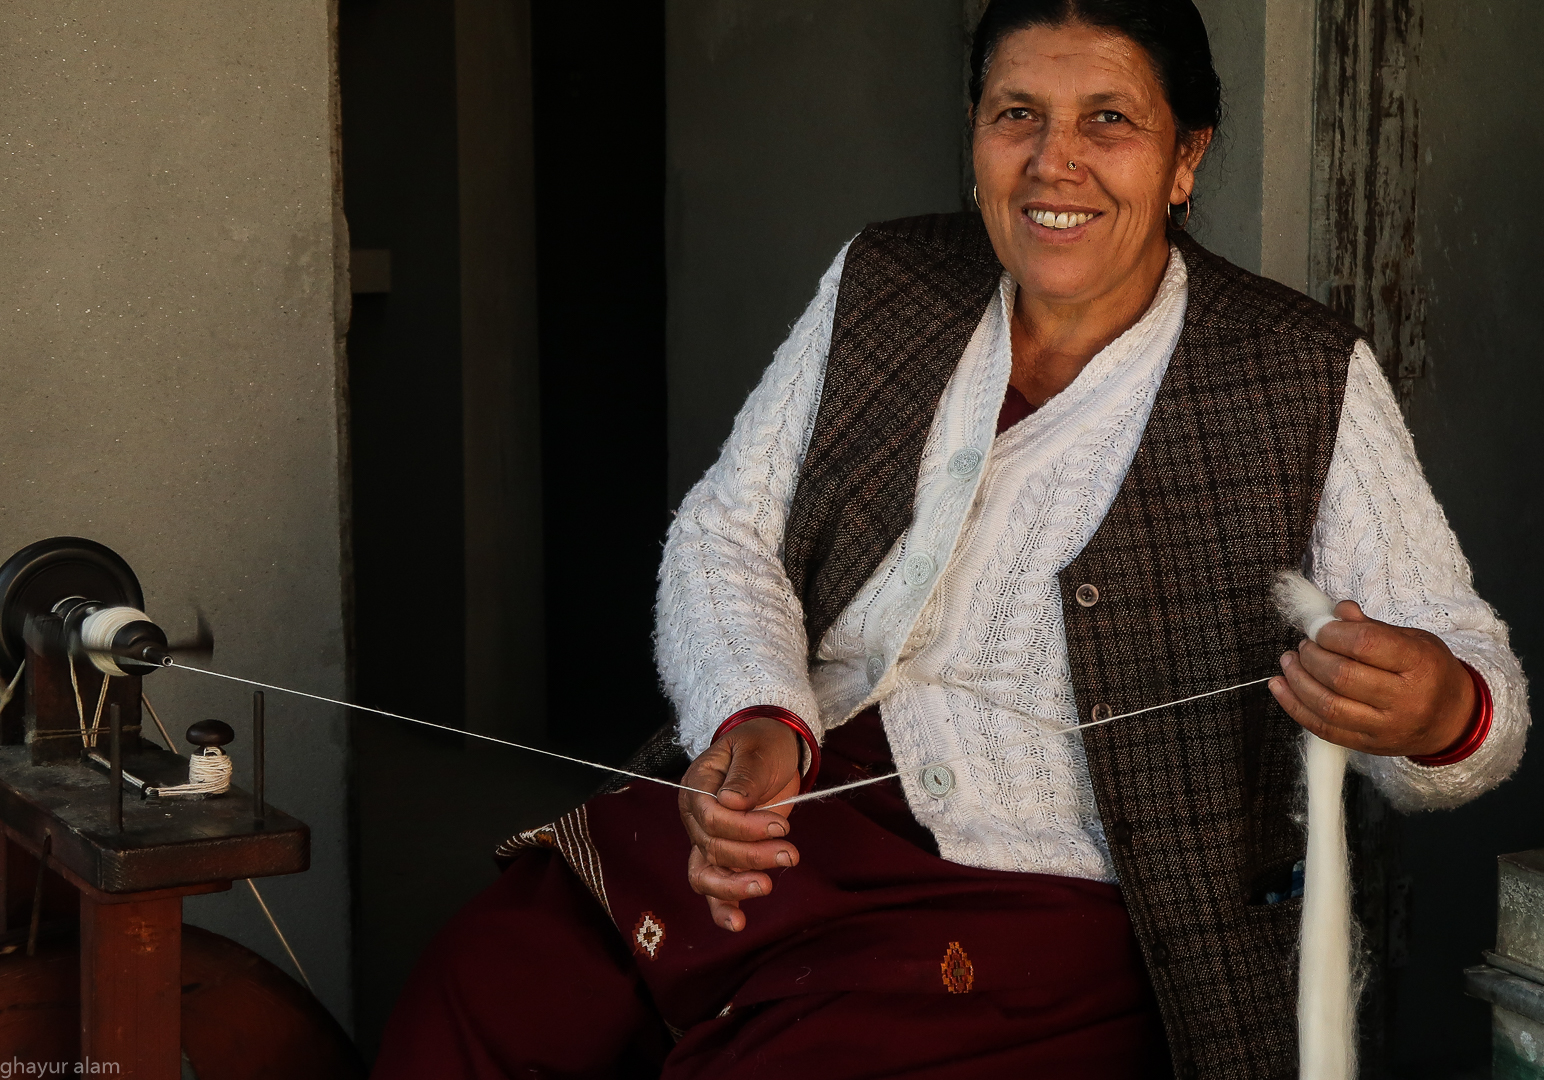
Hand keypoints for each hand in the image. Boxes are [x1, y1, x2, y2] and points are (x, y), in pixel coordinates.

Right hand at [678, 717, 802, 931]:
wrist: (770, 750)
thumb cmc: (763, 744)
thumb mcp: (758, 749)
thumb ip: (745, 775)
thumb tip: (731, 801)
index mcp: (697, 786)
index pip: (711, 818)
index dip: (743, 827)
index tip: (780, 825)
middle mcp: (696, 818)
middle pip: (714, 848)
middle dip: (753, 855)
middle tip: (790, 852)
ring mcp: (707, 840)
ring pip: (707, 875)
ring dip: (738, 885)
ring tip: (768, 884)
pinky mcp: (725, 856)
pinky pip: (715, 887)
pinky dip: (723, 908)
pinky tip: (738, 923)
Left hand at [1269, 600, 1475, 756]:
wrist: (1454, 720)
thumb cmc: (1429, 672)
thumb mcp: (1414, 640)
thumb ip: (1372, 627)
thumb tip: (1337, 611)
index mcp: (1420, 664)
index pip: (1366, 645)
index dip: (1332, 633)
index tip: (1319, 628)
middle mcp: (1405, 699)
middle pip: (1342, 677)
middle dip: (1312, 656)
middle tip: (1304, 645)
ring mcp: (1387, 727)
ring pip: (1329, 706)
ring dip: (1298, 680)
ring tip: (1289, 661)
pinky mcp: (1369, 746)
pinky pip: (1323, 729)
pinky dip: (1294, 707)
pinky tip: (1279, 687)